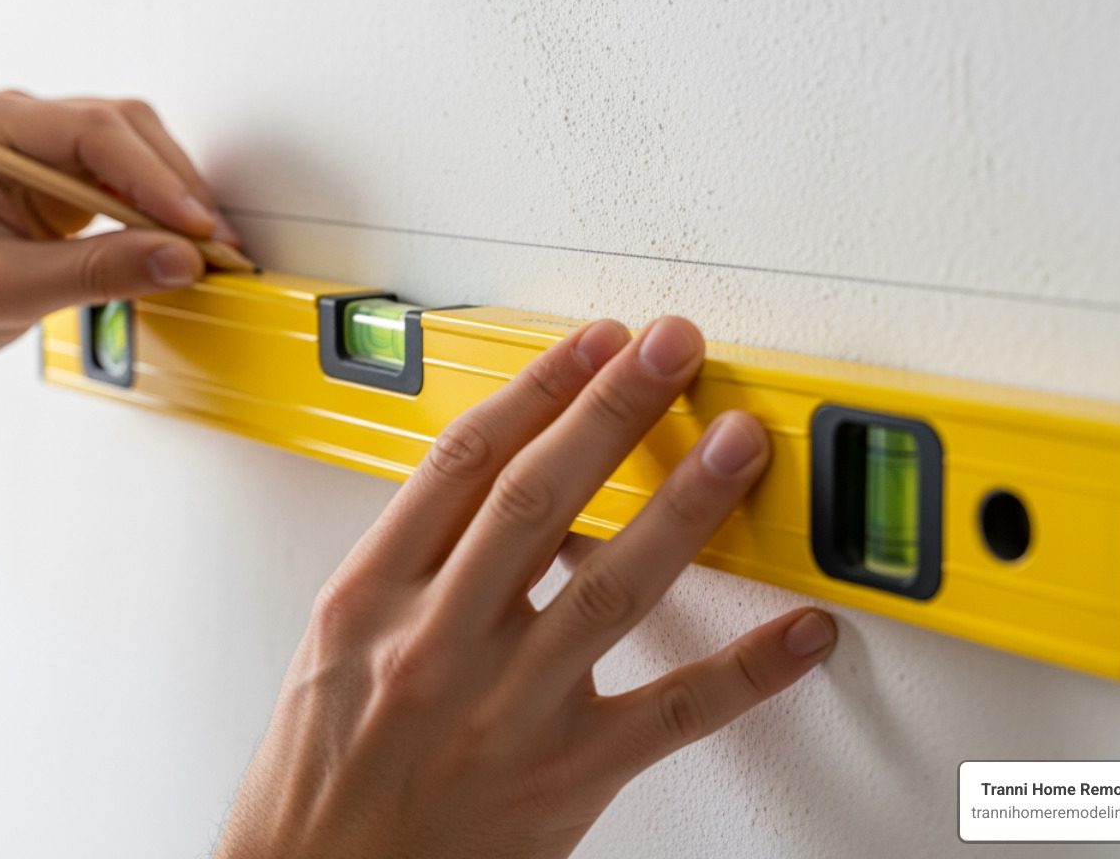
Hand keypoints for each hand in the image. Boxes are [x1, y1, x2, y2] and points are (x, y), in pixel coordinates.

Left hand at [0, 90, 238, 369]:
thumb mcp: (2, 291)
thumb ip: (93, 273)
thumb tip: (175, 259)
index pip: (90, 132)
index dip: (152, 179)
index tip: (193, 227)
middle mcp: (14, 124)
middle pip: (124, 132)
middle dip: (175, 189)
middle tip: (213, 245)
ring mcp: (40, 149)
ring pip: (136, 151)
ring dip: (174, 200)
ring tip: (203, 251)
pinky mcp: (61, 180)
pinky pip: (127, 181)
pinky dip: (158, 214)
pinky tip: (175, 246)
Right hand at [218, 317, 836, 858]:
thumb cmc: (320, 772)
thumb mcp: (339, 643)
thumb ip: (416, 561)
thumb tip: (499, 482)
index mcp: (369, 598)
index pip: (463, 462)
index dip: (538, 388)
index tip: (591, 343)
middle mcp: (437, 644)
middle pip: (540, 497)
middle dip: (614, 409)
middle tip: (671, 349)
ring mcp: (507, 711)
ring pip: (614, 587)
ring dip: (686, 505)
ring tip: (735, 443)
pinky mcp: (565, 777)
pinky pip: (673, 714)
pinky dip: (749, 670)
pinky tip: (799, 628)